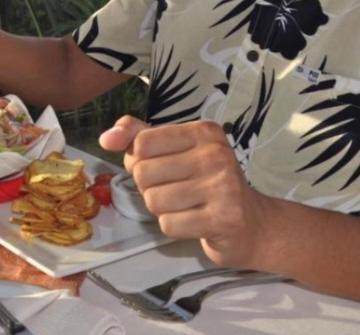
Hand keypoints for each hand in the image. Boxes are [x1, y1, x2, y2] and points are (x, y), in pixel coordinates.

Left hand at [100, 115, 276, 268]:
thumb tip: (106, 138)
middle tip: (176, 190)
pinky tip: (195, 221)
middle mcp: (216, 154)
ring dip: (162, 209)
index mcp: (204, 132)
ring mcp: (223, 186)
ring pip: (153, 200)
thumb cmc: (208, 183)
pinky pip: (168, 225)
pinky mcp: (223, 219)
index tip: (160, 167)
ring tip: (186, 206)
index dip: (138, 160)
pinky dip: (174, 227)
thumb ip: (139, 137)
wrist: (254, 225)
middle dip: (149, 187)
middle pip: (143, 172)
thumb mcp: (177, 150)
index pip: (142, 142)